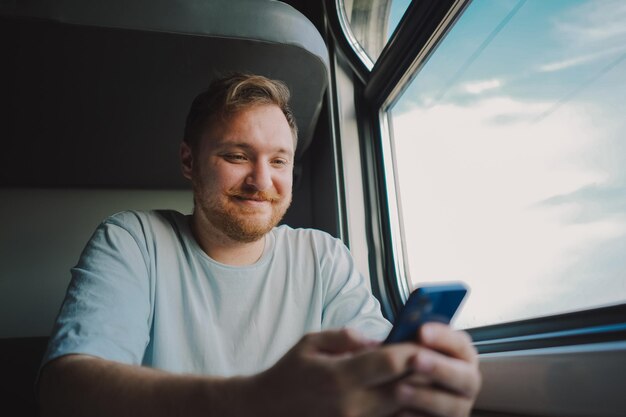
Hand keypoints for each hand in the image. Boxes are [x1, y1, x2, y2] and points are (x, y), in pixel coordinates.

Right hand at [246, 326, 479, 416]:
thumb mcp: (310, 342)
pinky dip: (402, 406)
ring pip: (400, 407)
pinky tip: (407, 392)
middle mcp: (351, 404)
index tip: (424, 338)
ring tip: (427, 372)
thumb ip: (345, 337)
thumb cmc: (289, 372)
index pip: (388, 363)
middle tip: (435, 354)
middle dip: (421, 370)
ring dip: (416, 389)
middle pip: (402, 387)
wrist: (267, 410)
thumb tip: (377, 340)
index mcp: (339, 377)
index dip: (411, 350)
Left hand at [395, 322, 481, 416]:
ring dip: (426, 397)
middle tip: (414, 359)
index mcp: (460, 356)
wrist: (400, 393)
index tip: (421, 331)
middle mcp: (466, 381)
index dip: (444, 337)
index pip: (461, 344)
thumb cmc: (406, 368)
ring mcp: (460, 405)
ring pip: (454, 406)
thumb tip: (383, 336)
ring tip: (399, 389)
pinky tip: (400, 412)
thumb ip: (403, 342)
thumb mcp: (404, 350)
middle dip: (440, 367)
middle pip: (466, 376)